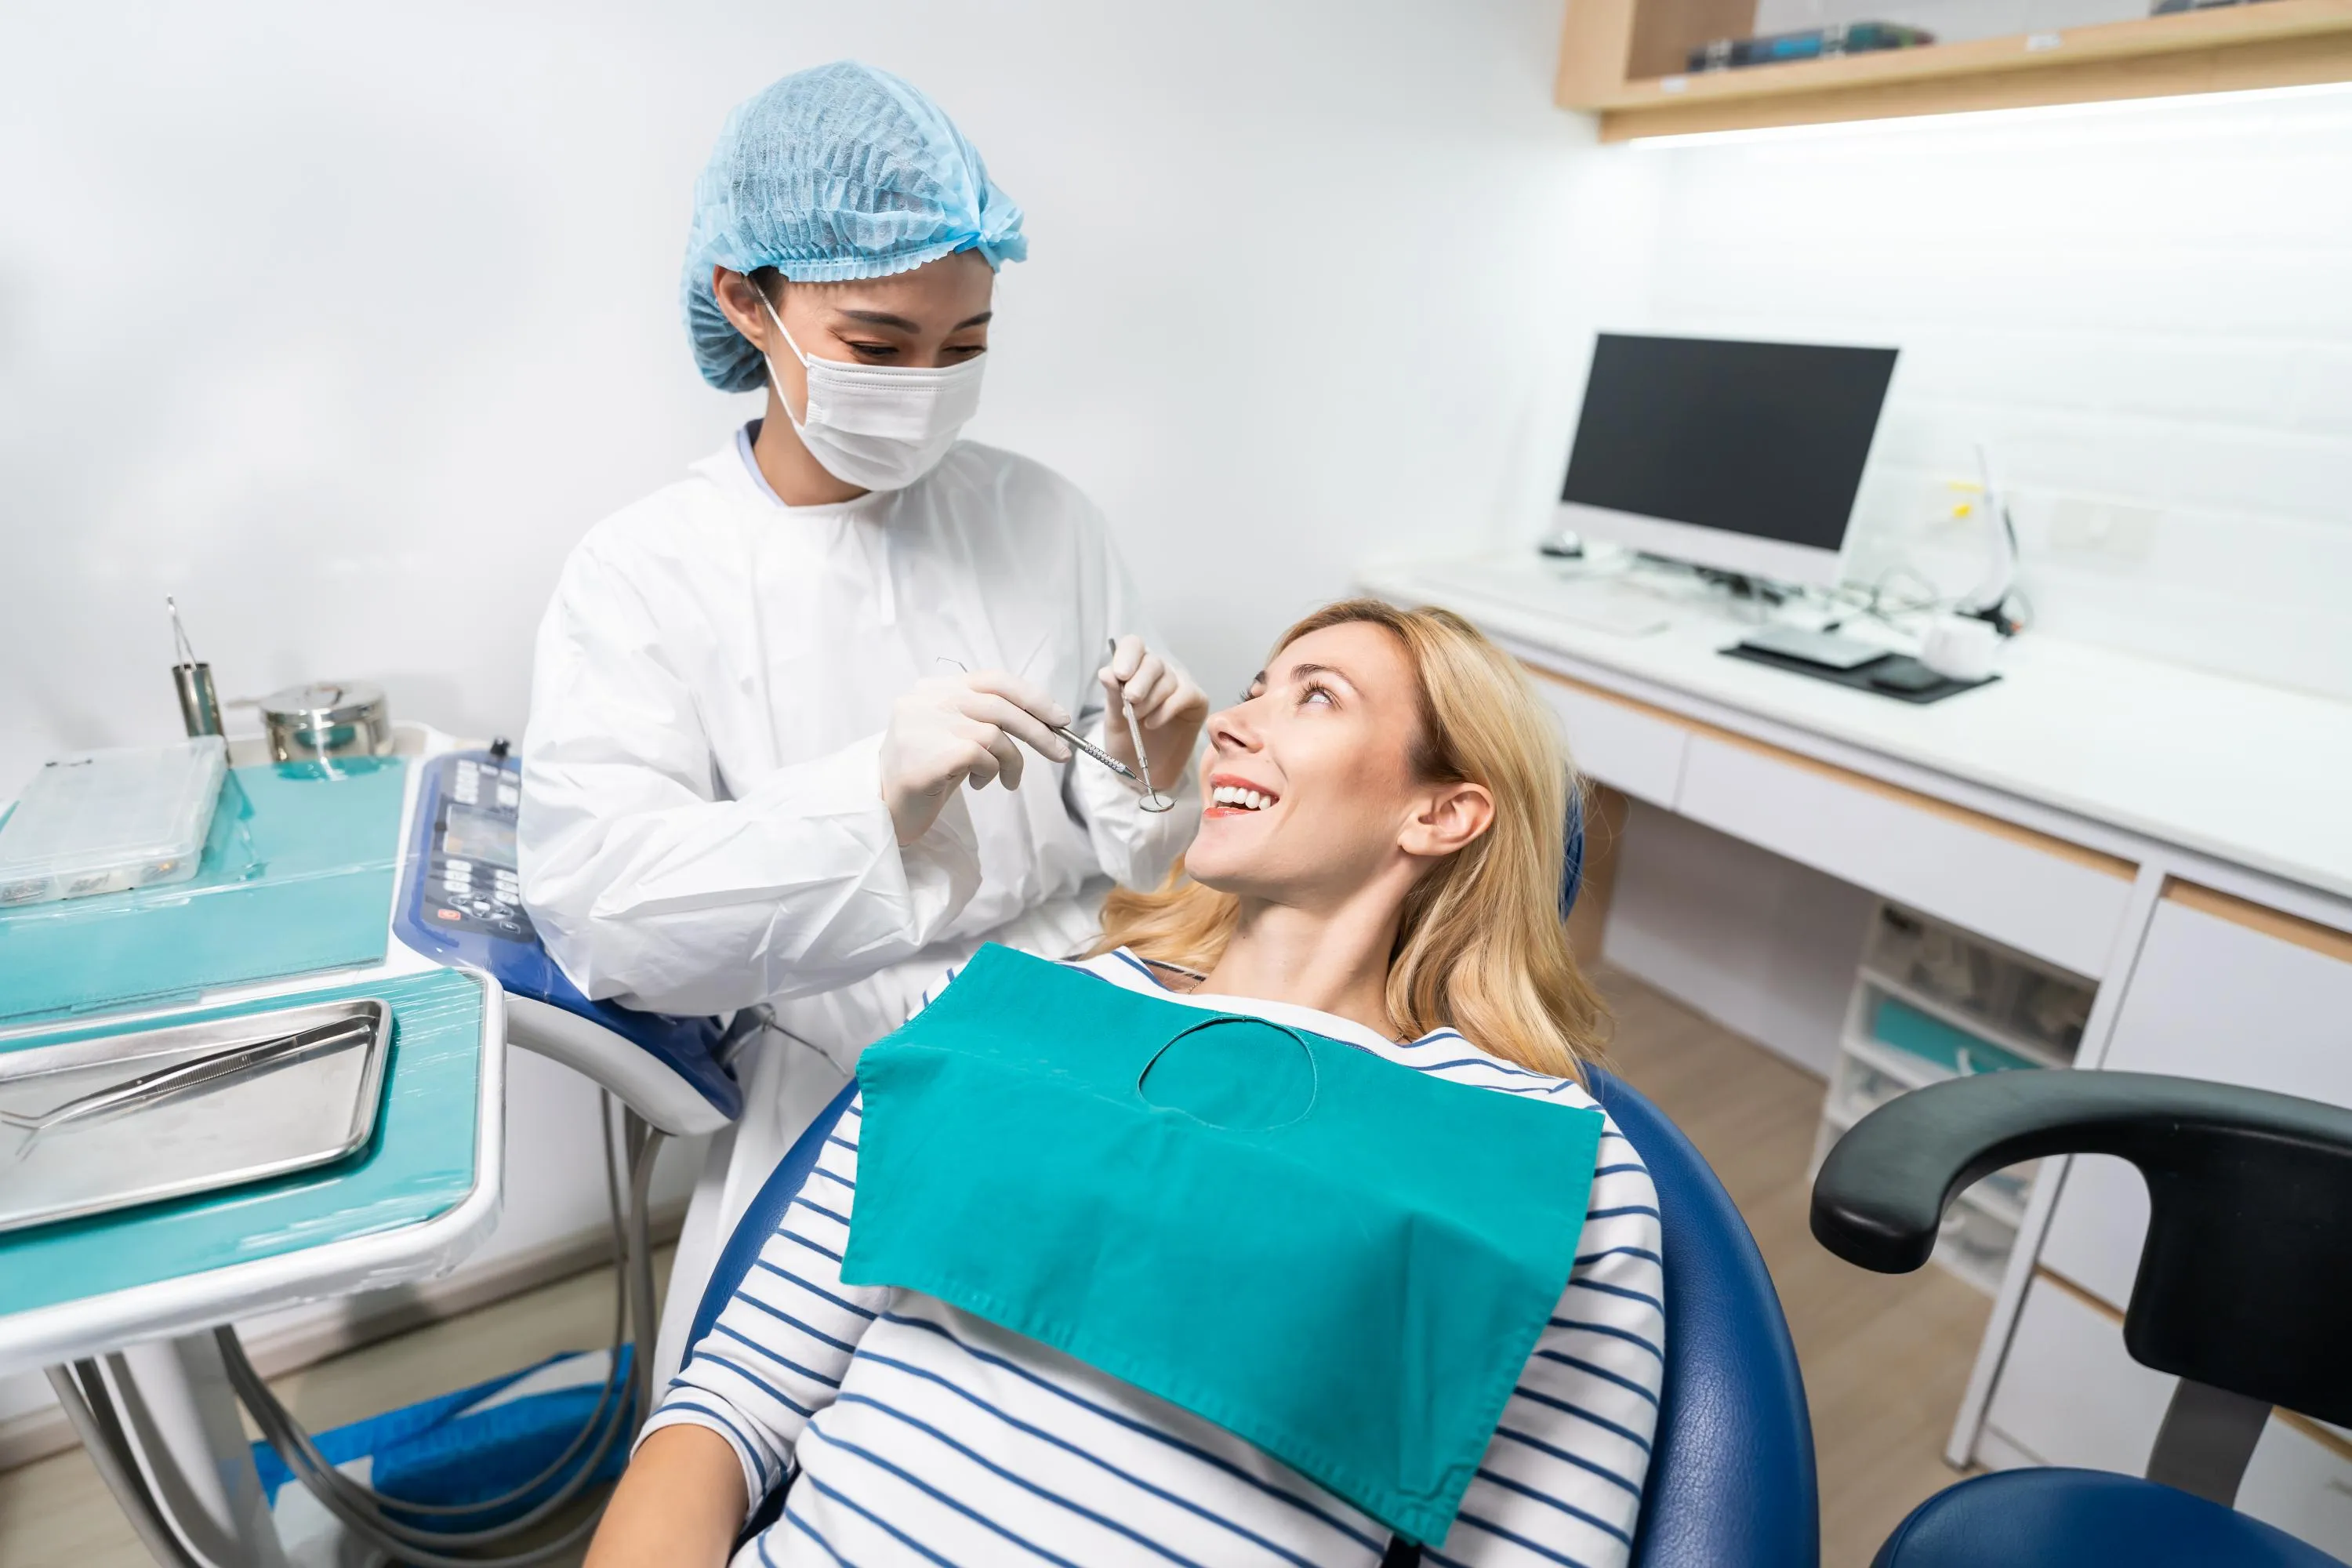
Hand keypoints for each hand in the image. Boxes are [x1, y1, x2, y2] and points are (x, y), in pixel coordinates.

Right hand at [879, 670, 1070, 845]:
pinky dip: (993, 772)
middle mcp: (926, 699)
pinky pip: (983, 756)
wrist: (887, 810)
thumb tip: (1044, 720)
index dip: (1032, 697)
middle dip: (1039, 730)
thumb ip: (986, 719)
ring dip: (1014, 761)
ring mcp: (925, 724)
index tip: (1059, 718)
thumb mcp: (957, 736)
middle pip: (1000, 704)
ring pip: (995, 732)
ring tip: (1009, 781)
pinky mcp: (930, 753)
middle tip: (1061, 754)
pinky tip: (980, 784)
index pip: (993, 680)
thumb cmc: (928, 774)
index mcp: (933, 688)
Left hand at [1099, 635, 1208, 792]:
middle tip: (1130, 700)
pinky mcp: (1196, 700)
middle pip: (1153, 662)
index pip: (1134, 645)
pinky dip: (1166, 709)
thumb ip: (1112, 696)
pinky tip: (1152, 723)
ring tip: (1138, 720)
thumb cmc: (1127, 742)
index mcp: (1134, 668)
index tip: (1120, 675)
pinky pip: (1184, 694)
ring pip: (1168, 679)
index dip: (1128, 655)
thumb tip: (1106, 672)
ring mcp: (1179, 684)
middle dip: (1140, 681)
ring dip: (1150, 700)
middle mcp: (1159, 672)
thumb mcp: (1114, 720)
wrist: (1144, 771)